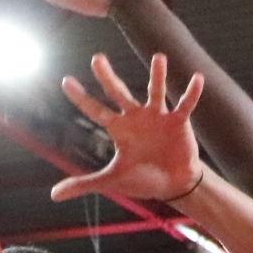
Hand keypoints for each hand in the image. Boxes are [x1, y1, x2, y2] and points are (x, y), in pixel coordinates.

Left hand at [52, 53, 205, 204]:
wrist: (172, 184)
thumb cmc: (141, 178)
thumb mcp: (111, 180)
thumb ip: (83, 184)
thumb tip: (54, 195)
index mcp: (119, 128)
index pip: (95, 110)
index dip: (81, 98)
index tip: (66, 81)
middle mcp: (136, 116)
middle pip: (118, 92)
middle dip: (107, 77)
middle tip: (97, 58)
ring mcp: (158, 116)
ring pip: (155, 91)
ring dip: (157, 75)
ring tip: (159, 57)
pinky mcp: (179, 121)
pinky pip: (185, 104)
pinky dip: (191, 93)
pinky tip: (198, 78)